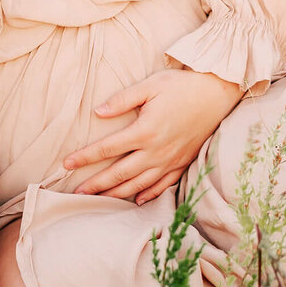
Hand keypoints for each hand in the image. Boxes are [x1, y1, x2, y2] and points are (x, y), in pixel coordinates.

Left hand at [64, 69, 241, 203]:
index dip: (85, 157)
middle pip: (119, 174)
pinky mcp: (183, 163)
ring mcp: (170, 160)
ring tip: (98, 201)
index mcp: (144, 131)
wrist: (218, 94)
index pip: (107, 148)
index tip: (67, 164)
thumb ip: (123, 99)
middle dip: (96, 185)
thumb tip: (98, 112)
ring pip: (138, 184)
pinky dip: (148, 195)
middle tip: (77, 195)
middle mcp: (156, 151)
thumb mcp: (151, 85)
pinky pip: (163, 185)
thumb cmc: (182, 86)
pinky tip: (136, 200)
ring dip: (116, 195)